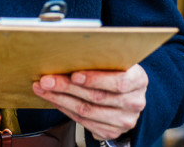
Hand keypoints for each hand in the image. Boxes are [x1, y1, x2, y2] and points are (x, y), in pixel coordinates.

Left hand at [32, 65, 147, 141]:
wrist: (127, 96)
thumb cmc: (117, 72)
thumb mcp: (116, 61)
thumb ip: (101, 58)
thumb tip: (70, 52)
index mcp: (139, 80)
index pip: (119, 82)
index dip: (95, 79)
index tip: (74, 74)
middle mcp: (135, 102)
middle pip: (97, 97)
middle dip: (67, 87)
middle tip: (47, 79)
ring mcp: (124, 120)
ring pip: (87, 111)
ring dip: (60, 99)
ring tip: (44, 88)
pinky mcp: (112, 132)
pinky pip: (83, 122)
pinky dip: (65, 109)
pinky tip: (54, 99)